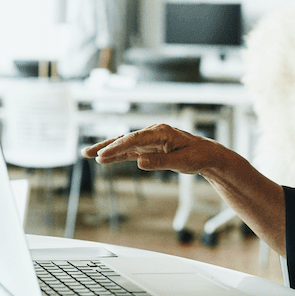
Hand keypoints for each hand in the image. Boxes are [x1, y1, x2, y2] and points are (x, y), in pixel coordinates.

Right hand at [82, 124, 222, 175]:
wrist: (207, 154)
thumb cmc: (197, 156)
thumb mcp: (181, 162)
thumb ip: (160, 163)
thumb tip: (140, 162)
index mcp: (161, 132)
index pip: (134, 139)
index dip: (117, 147)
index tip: (103, 156)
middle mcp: (152, 133)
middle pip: (125, 139)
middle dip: (105, 146)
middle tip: (87, 153)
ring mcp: (149, 140)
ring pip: (124, 144)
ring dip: (107, 149)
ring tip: (87, 154)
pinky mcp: (149, 148)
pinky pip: (130, 151)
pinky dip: (117, 155)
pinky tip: (104, 159)